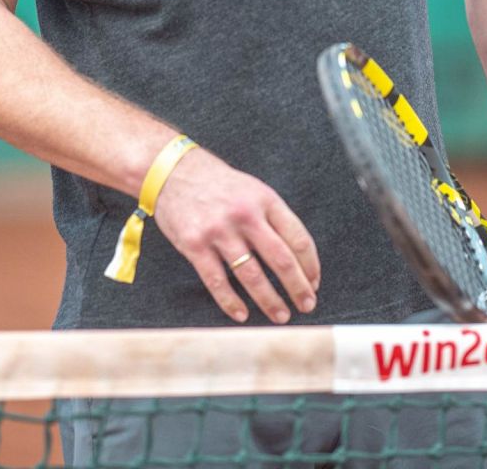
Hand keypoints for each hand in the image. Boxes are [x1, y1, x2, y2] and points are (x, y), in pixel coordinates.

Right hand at [151, 147, 320, 323]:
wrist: (171, 171)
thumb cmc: (217, 184)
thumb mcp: (253, 189)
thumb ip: (272, 217)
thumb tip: (296, 256)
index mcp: (265, 200)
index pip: (298, 238)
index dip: (310, 265)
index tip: (314, 283)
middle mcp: (245, 215)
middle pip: (281, 259)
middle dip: (298, 287)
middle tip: (307, 305)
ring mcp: (219, 231)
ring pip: (252, 275)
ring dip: (270, 300)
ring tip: (281, 315)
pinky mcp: (195, 245)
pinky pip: (217, 281)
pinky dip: (231, 302)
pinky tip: (242, 314)